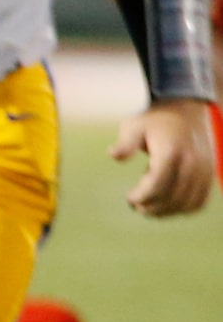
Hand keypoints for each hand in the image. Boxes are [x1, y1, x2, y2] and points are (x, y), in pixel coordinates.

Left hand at [113, 98, 216, 216]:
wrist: (186, 110)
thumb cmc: (155, 120)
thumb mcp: (134, 125)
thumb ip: (125, 143)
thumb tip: (112, 154)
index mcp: (172, 152)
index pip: (157, 185)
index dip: (141, 197)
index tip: (129, 197)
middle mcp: (192, 163)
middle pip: (172, 198)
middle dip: (151, 207)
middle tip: (136, 206)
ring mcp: (204, 170)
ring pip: (187, 204)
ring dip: (166, 211)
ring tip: (148, 206)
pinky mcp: (210, 175)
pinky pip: (199, 202)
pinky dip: (183, 209)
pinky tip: (166, 204)